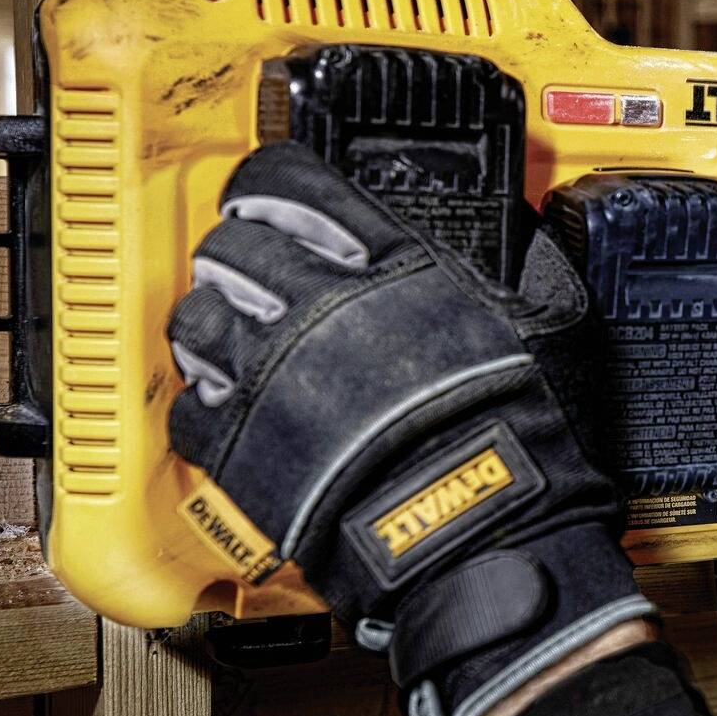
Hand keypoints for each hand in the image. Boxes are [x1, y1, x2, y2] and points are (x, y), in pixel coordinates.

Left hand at [166, 142, 654, 715]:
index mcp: (390, 266)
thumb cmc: (513, 441)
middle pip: (232, 242)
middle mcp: (318, 305)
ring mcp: (268, 373)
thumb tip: (523, 248)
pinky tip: (231, 405)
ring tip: (235, 334)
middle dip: (238, 249)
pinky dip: (202, 399)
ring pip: (194, 315)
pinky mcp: (237, 442)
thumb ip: (500, 279)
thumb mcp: (530, 329)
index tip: (272, 194)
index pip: (296, 185)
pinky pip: (186, 402)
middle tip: (254, 268)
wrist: (476, 532)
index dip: (274, 183)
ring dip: (210, 319)